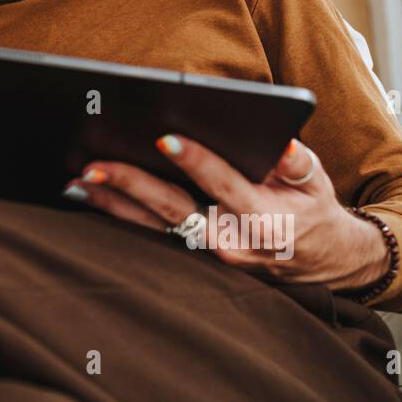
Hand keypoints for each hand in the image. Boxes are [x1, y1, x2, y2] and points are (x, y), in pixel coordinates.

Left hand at [65, 136, 389, 291]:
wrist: (325, 262)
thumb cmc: (313, 209)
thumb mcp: (316, 181)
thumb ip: (296, 161)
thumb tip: (280, 141)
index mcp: (263, 216)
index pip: (223, 184)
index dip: (195, 161)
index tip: (165, 138)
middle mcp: (231, 240)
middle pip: (174, 209)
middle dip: (131, 185)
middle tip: (94, 166)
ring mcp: (211, 255)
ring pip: (154, 227)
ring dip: (112, 205)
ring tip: (76, 183)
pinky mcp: (198, 258)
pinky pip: (154, 237)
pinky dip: (121, 217)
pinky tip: (91, 200)